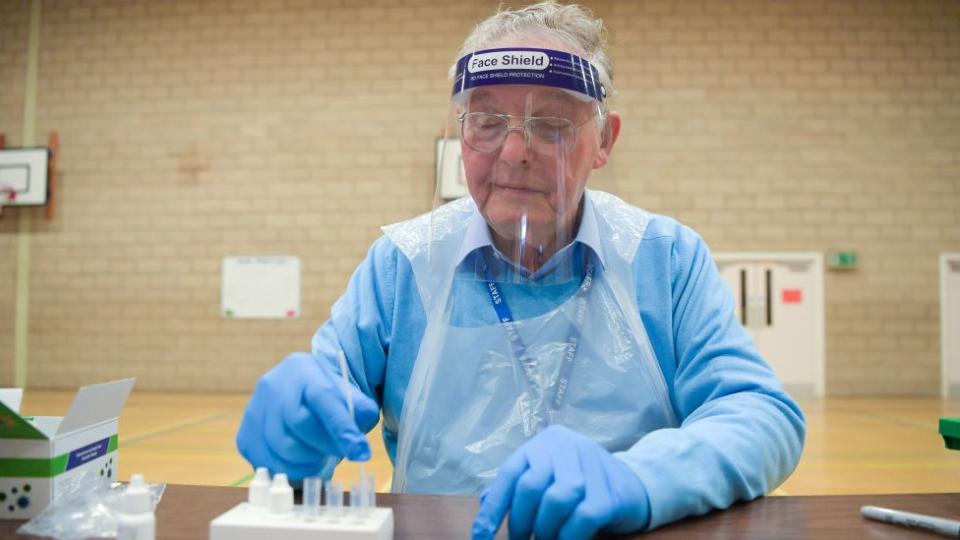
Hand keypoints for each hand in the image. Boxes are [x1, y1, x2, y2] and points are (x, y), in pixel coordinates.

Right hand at [236, 352, 379, 481]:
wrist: (297, 396)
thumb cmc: (328, 398)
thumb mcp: (350, 396)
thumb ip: (360, 412)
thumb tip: (358, 445)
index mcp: (303, 369)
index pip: (323, 397)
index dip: (341, 427)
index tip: (360, 452)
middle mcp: (273, 385)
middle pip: (299, 424)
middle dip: (325, 445)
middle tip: (338, 452)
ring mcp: (254, 410)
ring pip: (282, 448)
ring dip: (308, 462)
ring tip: (320, 457)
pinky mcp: (245, 436)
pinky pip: (267, 463)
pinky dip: (290, 471)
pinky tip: (302, 463)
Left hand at [472, 425, 649, 539]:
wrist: (636, 486)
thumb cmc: (583, 484)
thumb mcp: (550, 478)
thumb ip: (520, 487)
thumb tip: (484, 502)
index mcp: (546, 442)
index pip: (510, 474)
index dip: (492, 508)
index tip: (480, 536)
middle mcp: (568, 446)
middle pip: (530, 486)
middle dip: (520, 523)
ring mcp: (593, 466)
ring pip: (556, 500)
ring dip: (545, 530)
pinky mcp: (612, 491)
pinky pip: (582, 518)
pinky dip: (568, 537)